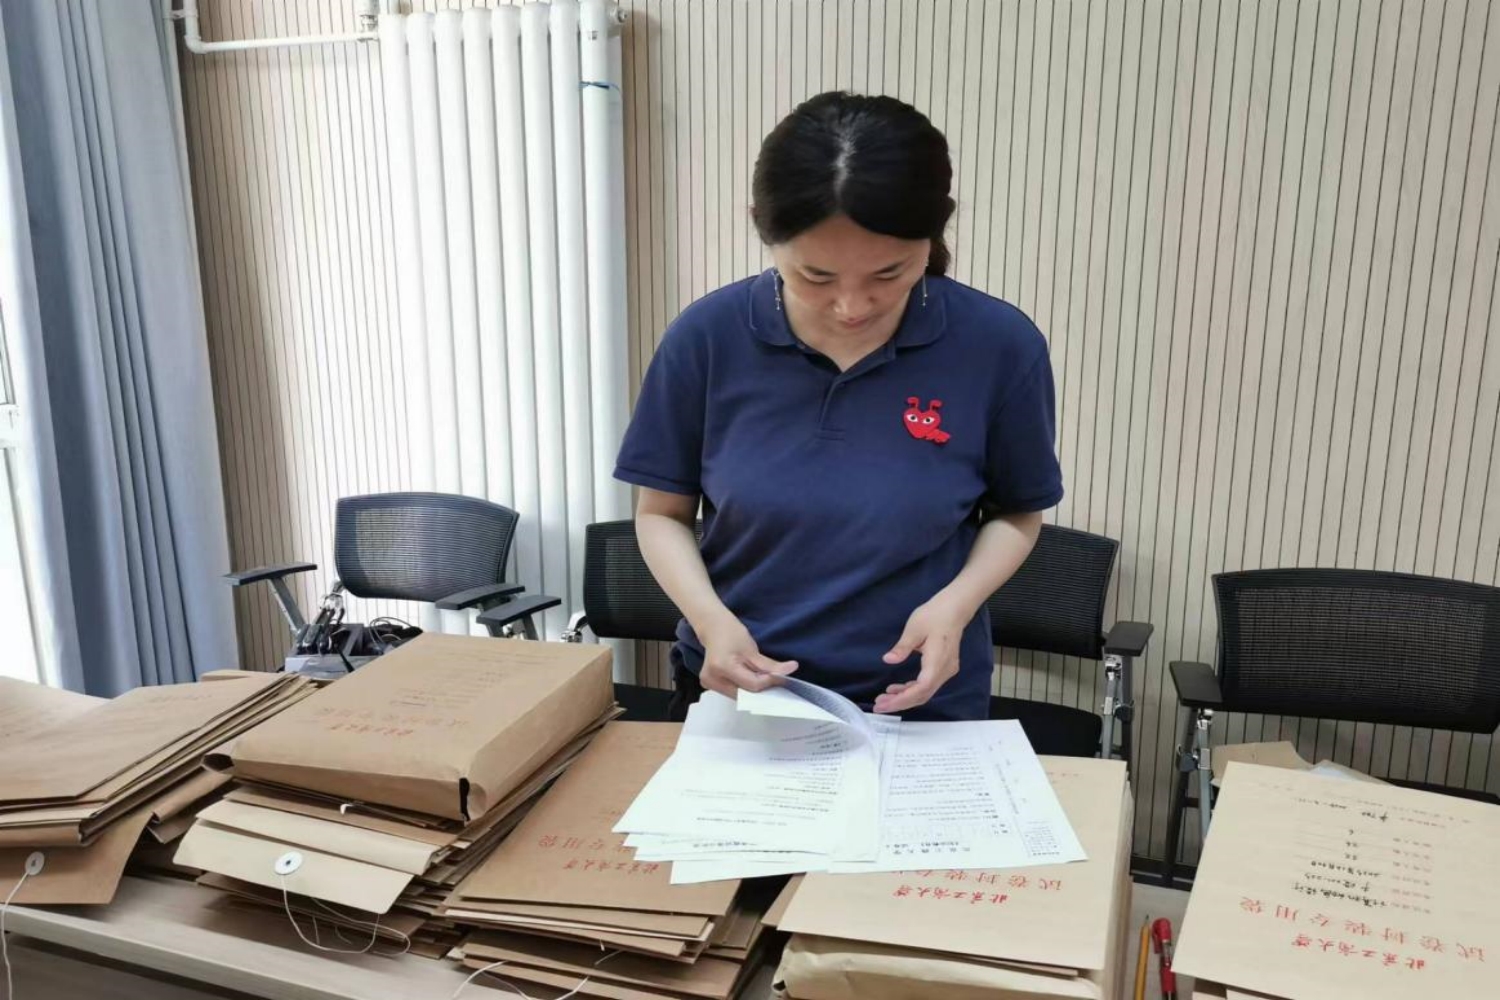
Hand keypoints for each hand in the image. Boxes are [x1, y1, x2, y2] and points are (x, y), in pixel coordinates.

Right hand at [698, 615, 797, 697]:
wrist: (713, 628)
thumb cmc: (731, 633)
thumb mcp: (752, 649)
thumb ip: (770, 665)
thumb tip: (790, 670)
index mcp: (722, 667)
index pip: (752, 684)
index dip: (770, 681)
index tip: (783, 676)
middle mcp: (713, 679)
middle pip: (746, 693)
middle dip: (763, 688)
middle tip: (775, 679)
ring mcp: (710, 684)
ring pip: (741, 696)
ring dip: (754, 690)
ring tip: (762, 678)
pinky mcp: (711, 686)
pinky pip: (734, 692)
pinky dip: (745, 688)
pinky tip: (751, 679)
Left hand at [874, 595, 970, 713]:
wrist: (954, 609)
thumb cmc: (934, 615)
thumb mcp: (914, 628)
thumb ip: (902, 647)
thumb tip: (888, 660)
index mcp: (938, 661)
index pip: (921, 688)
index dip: (903, 699)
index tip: (884, 703)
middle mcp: (945, 670)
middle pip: (923, 695)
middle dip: (900, 702)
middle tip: (879, 705)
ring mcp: (946, 670)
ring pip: (925, 692)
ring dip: (905, 697)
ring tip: (884, 698)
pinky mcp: (944, 668)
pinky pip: (928, 685)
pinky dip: (912, 689)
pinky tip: (897, 689)